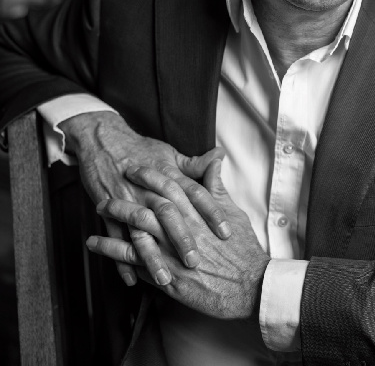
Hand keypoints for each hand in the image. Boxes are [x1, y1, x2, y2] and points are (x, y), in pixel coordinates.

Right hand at [60, 111, 230, 285]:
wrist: (103, 141)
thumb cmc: (141, 148)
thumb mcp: (169, 154)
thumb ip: (194, 163)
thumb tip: (219, 157)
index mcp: (168, 174)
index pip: (195, 193)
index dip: (211, 212)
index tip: (226, 233)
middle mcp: (150, 189)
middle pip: (169, 214)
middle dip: (182, 238)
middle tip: (196, 262)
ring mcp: (128, 200)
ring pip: (141, 230)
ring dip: (152, 256)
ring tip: (166, 279)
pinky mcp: (108, 210)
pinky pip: (115, 238)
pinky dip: (121, 260)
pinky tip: (132, 281)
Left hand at [87, 158, 270, 318]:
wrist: (251, 285)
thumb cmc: (243, 249)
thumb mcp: (232, 211)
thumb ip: (217, 186)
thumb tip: (215, 158)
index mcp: (196, 212)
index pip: (168, 187)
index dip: (149, 175)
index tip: (134, 167)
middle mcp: (180, 231)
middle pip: (145, 207)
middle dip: (124, 196)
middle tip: (105, 188)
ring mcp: (171, 254)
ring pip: (134, 232)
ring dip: (113, 221)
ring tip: (97, 209)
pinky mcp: (166, 277)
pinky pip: (134, 262)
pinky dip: (113, 252)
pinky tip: (97, 245)